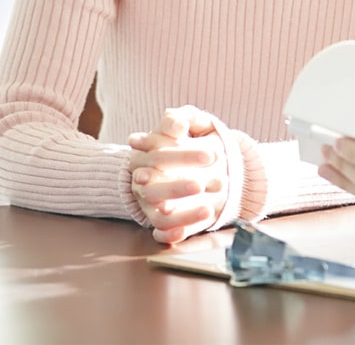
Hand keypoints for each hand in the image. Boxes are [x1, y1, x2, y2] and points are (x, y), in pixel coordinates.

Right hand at [128, 107, 229, 243]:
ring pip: (158, 214)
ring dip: (182, 214)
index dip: (182, 156)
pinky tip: (185, 232)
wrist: (188, 163)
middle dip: (178, 187)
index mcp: (145, 156)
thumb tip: (176, 124)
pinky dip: (170, 235)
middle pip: (152, 189)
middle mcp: (143, 183)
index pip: (158, 157)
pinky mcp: (159, 221)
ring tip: (209, 209)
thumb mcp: (183, 122)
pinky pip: (159, 233)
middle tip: (203, 184)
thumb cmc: (183, 139)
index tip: (211, 155)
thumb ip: (180, 119)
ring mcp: (150, 204)